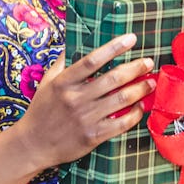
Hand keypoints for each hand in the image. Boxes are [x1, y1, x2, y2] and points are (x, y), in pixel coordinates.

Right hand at [12, 33, 151, 169]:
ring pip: (121, 100)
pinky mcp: (93, 136)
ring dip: (140, 89)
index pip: (92, 60)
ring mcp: (85, 118)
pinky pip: (121, 124)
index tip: (130, 39)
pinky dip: (135, 114)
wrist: (33, 145)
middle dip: (135, 68)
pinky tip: (140, 107)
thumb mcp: (46, 82)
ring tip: (150, 83)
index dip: (113, 47)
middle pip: (113, 78)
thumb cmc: (41, 111)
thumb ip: (62, 62)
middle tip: (148, 62)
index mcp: (63, 82)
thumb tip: (75, 42)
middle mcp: (75, 99)